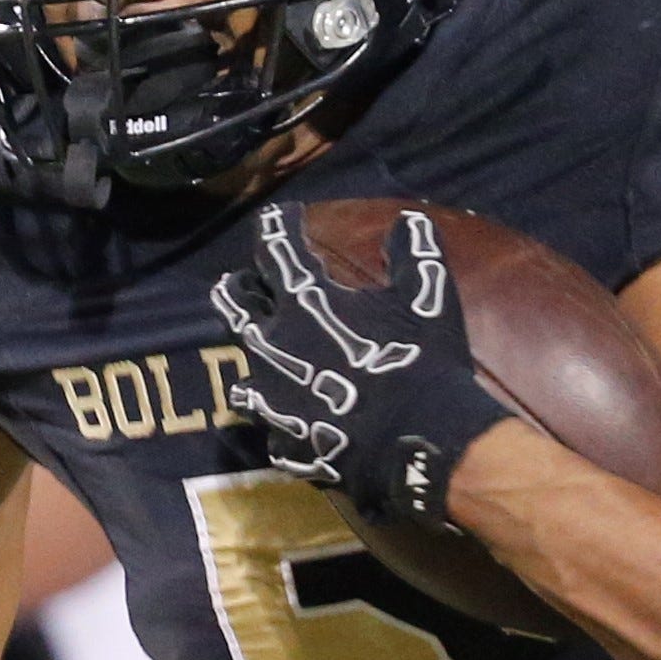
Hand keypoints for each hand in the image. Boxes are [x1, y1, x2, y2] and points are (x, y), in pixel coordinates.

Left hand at [210, 204, 510, 525]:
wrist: (417, 442)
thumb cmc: (420, 361)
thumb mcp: (427, 296)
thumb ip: (413, 252)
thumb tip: (408, 221)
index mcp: (305, 302)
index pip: (276, 248)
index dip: (279, 225)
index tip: (285, 217)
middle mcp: (273, 344)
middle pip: (232, 305)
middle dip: (238, 287)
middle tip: (247, 282)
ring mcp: (272, 396)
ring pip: (243, 372)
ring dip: (255, 359)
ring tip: (267, 357)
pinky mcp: (282, 439)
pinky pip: (271, 427)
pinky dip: (283, 419)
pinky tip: (294, 419)